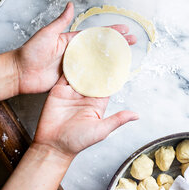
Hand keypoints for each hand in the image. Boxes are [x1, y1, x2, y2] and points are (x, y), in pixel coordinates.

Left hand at [14, 2, 136, 94]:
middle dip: (117, 44)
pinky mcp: (71, 79)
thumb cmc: (31, 52)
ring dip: (112, 60)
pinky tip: (110, 75)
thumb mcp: (47, 33)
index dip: (111, 32)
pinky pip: (88, 77)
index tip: (124, 29)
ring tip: (127, 58)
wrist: (20, 72)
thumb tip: (71, 5)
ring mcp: (74, 66)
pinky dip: (100, 75)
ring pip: (97, 62)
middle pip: (101, 48)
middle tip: (132, 42)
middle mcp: (75, 53)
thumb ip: (61, 21)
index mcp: (72, 41)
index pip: (95, 35)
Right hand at [34, 30, 137, 158]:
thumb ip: (117, 120)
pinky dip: (70, 63)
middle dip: (101, 60)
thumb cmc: (77, 141)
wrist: (52, 145)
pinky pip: (66, 74)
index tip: (121, 58)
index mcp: (98, 102)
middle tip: (108, 44)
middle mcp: (86, 94)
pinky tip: (75, 52)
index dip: (114, 71)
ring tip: (92, 44)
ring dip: (86, 59)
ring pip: (81, 71)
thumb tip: (136, 115)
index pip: (108, 83)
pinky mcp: (60, 89)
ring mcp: (72, 91)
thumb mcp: (101, 130)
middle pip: (95, 73)